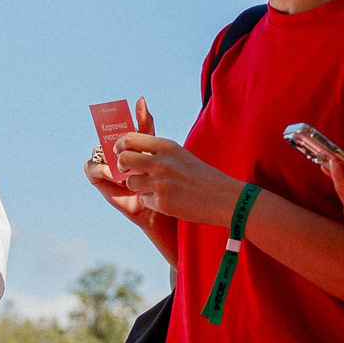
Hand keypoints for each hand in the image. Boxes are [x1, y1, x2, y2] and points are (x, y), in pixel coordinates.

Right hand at [85, 98, 157, 229]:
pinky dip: (103, 170)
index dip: (117, 119)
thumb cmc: (154, 176)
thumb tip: (140, 99)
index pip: (116, 124)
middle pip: (105, 136)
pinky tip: (118, 178)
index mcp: (123, 140)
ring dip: (112, 159)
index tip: (128, 123)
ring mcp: (103, 162)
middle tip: (128, 151)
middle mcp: (110, 149)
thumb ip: (145, 125)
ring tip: (127, 169)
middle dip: (117, 143)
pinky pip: (92, 167)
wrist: (153, 202)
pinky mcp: (96, 176)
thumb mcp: (152, 147)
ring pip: (99, 151)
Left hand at [113, 127, 243, 225]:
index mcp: (166, 147)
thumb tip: (132, 152)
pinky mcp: (162, 203)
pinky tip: (167, 200)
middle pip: (124, 160)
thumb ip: (158, 153)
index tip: (120, 151)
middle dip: (122, 166)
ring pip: (131, 183)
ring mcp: (160, 184)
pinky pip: (143, 200)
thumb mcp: (180, 155)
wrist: (223, 198)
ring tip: (154, 187)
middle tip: (128, 170)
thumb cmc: (202, 176)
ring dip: (138, 186)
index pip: (130, 139)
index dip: (120, 145)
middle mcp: (161, 163)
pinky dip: (151, 201)